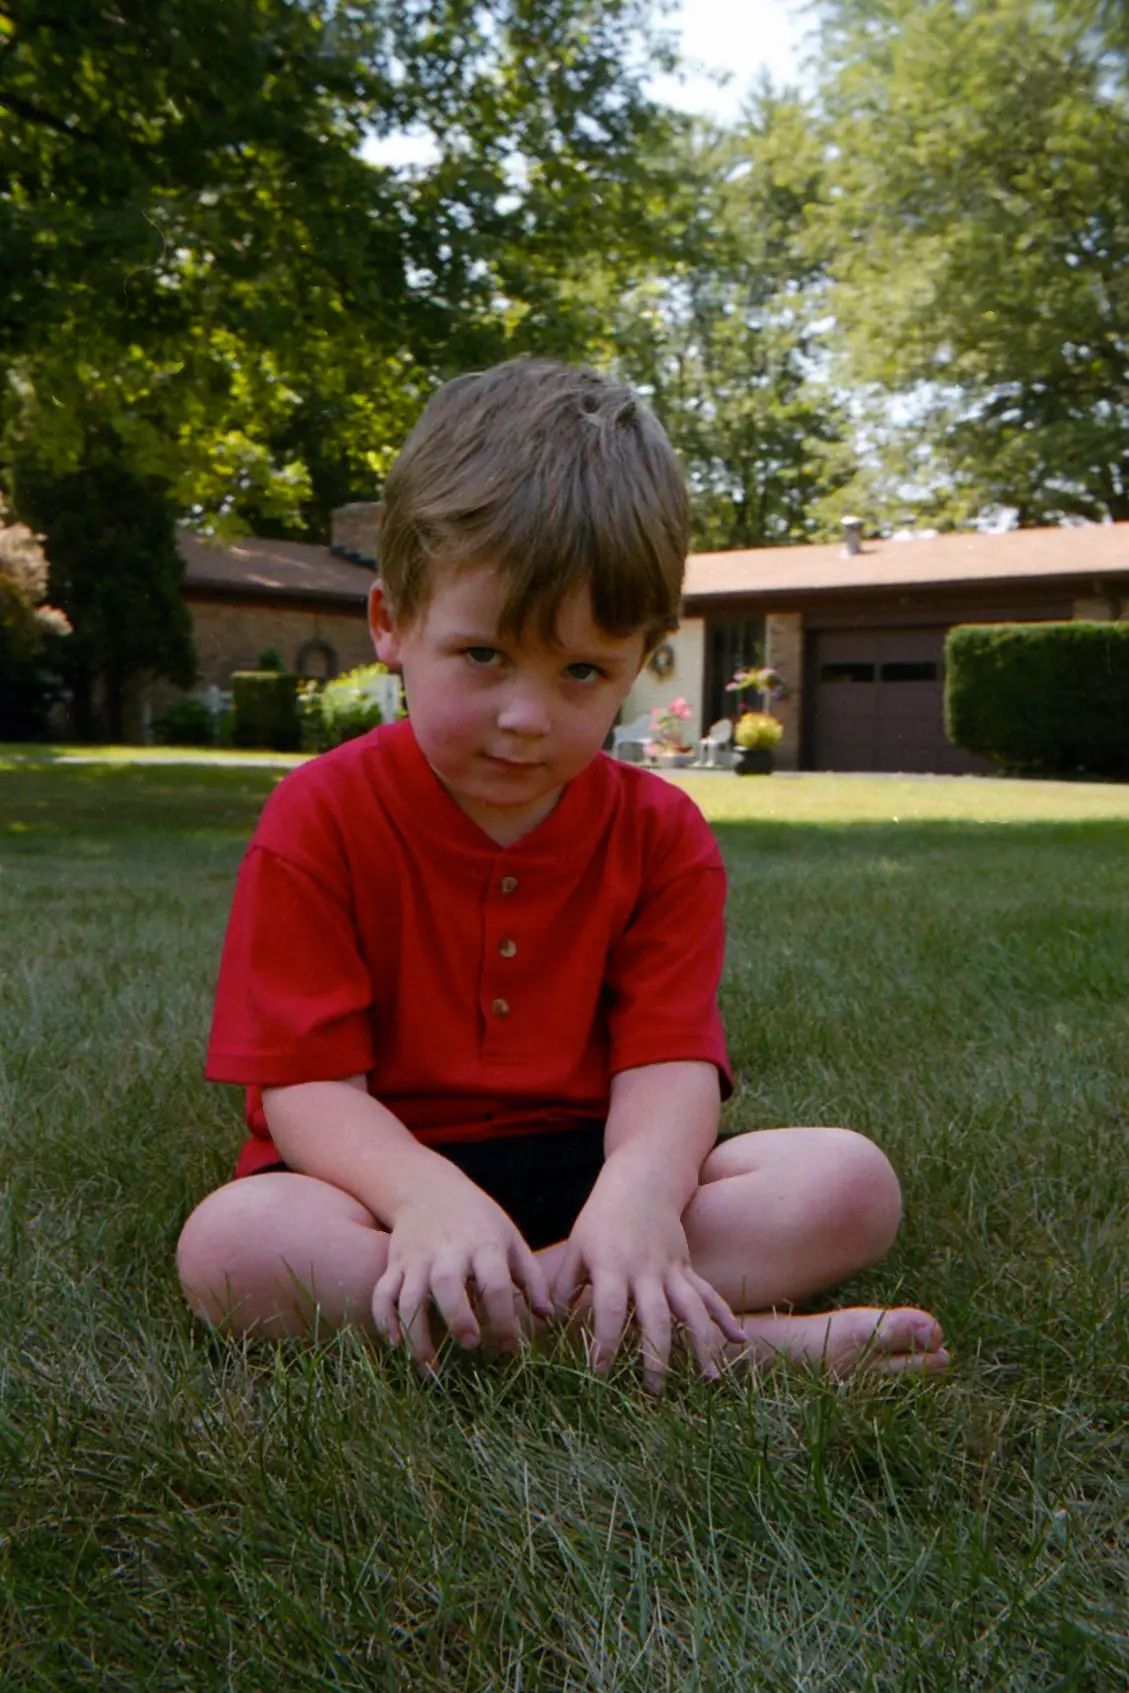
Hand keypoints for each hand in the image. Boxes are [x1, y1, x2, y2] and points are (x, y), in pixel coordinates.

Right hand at [372, 1177, 552, 1369]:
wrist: (429, 1189)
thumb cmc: (479, 1221)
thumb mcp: (511, 1239)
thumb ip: (531, 1278)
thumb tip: (548, 1316)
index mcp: (483, 1244)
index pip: (495, 1283)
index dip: (504, 1318)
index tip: (509, 1346)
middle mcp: (447, 1251)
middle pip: (447, 1285)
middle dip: (457, 1317)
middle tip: (470, 1345)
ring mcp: (416, 1258)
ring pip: (410, 1297)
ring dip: (417, 1334)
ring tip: (430, 1368)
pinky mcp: (394, 1264)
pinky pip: (383, 1294)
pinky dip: (385, 1320)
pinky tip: (396, 1344)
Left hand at [552, 1190, 743, 1392]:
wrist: (641, 1184)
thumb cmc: (600, 1220)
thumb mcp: (576, 1249)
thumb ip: (564, 1286)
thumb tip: (549, 1323)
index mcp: (612, 1266)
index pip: (610, 1310)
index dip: (606, 1342)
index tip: (601, 1374)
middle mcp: (645, 1271)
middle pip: (655, 1317)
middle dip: (656, 1356)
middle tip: (653, 1391)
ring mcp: (672, 1269)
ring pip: (691, 1309)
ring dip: (701, 1344)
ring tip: (709, 1378)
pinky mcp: (688, 1268)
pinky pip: (709, 1295)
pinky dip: (725, 1317)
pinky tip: (739, 1341)